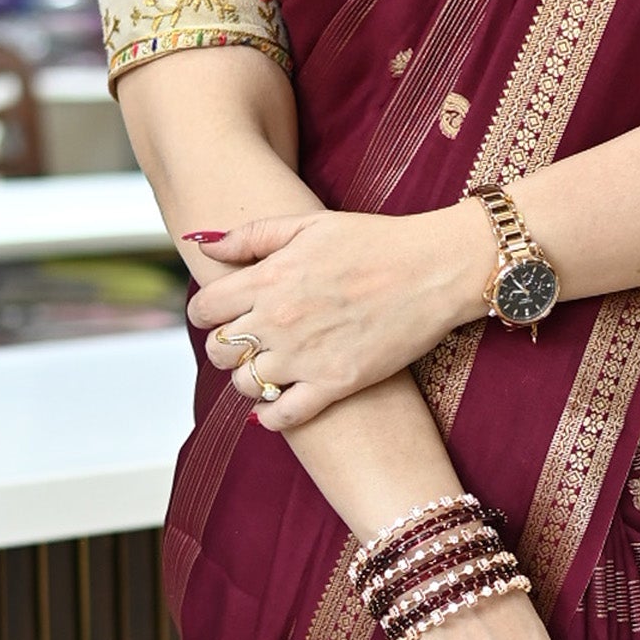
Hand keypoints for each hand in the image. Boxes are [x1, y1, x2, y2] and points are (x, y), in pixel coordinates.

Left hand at [184, 205, 485, 425]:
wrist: (435, 270)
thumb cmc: (376, 241)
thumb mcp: (309, 223)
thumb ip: (251, 234)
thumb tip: (203, 243)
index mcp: (269, 278)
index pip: (204, 309)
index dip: (205, 313)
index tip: (221, 314)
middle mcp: (279, 320)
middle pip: (218, 350)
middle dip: (225, 346)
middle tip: (246, 341)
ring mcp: (306, 356)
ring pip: (246, 385)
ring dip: (249, 379)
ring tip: (269, 368)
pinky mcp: (335, 383)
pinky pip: (283, 415)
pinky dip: (272, 416)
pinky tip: (279, 403)